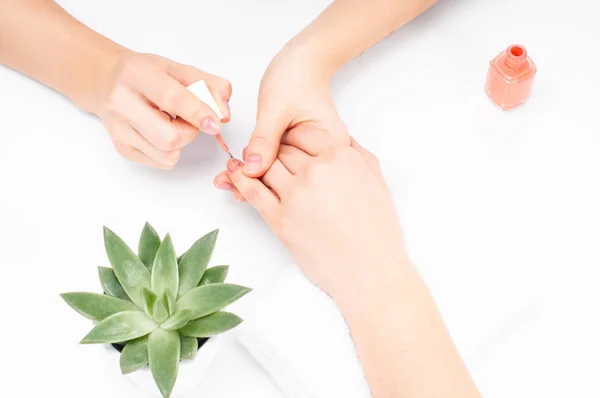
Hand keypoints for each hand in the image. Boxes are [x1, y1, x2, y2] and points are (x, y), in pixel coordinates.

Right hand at [91, 51, 231, 168]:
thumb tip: (223, 113)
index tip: (215, 123)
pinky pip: (161, 162)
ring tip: (172, 123)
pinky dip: (171, 151)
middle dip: (190, 132)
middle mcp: (122, 102)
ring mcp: (119, 129)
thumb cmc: (145, 75)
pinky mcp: (122, 148)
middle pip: (169, 136)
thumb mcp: (178, 69)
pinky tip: (161, 131)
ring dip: (181, 143)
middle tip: (187, 119)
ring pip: (167, 154)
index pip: (171, 98)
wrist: (106, 81)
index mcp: (138, 74)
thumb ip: (208, 86)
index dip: (198, 113)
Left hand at [213, 48, 346, 194]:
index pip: (299, 174)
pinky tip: (241, 172)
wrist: (302, 61)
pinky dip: (260, 165)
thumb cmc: (296, 77)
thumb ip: (264, 139)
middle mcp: (325, 155)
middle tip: (226, 186)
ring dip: (255, 177)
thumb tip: (252, 170)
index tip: (238, 189)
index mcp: (331, 146)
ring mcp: (311, 153)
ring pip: (282, 172)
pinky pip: (278, 162)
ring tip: (227, 182)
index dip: (267, 184)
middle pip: (290, 178)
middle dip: (258, 185)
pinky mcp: (297, 148)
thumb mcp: (276, 108)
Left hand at [225, 125, 405, 298]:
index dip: (294, 135)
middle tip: (271, 152)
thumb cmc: (377, 231)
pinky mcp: (280, 220)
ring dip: (257, 163)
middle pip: (283, 149)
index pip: (305, 133)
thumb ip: (356, 155)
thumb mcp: (377, 181)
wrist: (369, 271)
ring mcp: (295, 196)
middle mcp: (316, 172)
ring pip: (266, 167)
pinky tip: (234, 173)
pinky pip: (253, 192)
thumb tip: (341, 140)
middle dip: (276, 149)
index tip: (289, 140)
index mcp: (340, 157)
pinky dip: (241, 179)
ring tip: (252, 162)